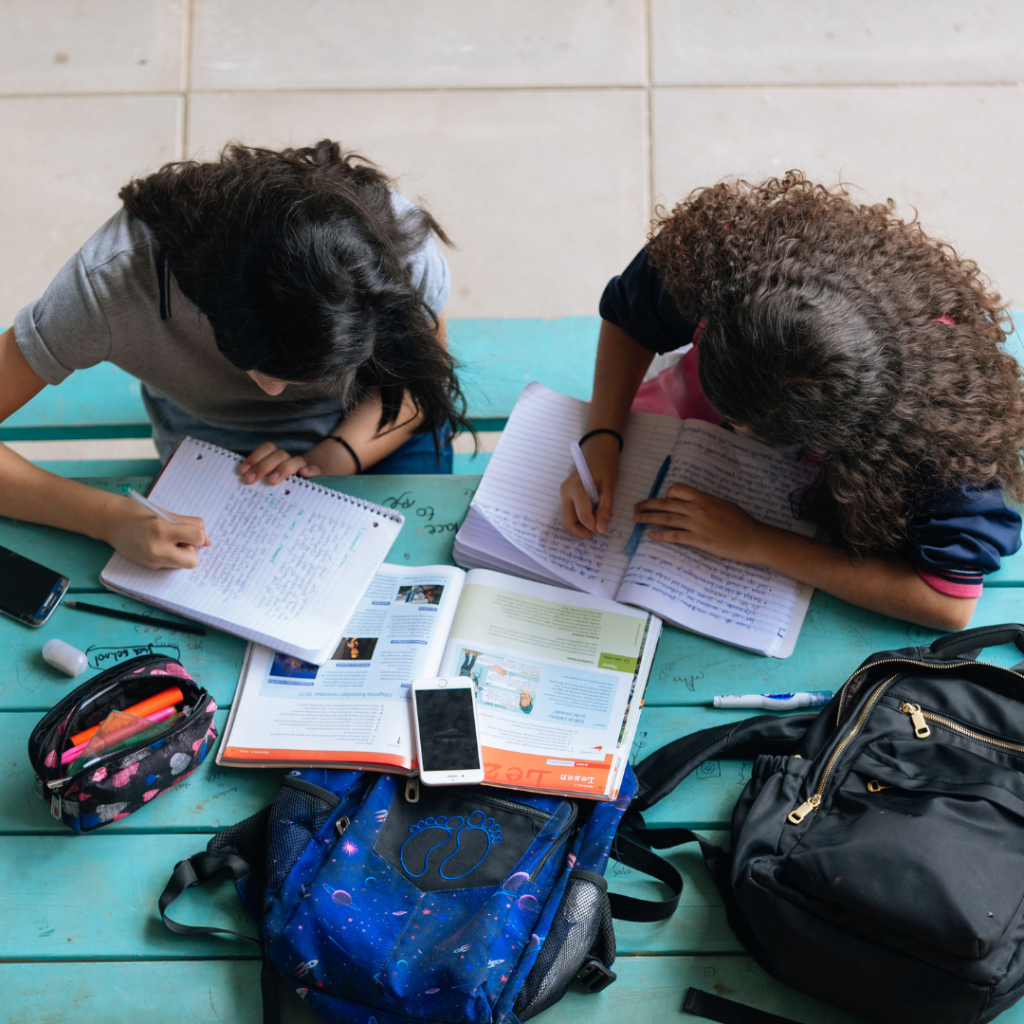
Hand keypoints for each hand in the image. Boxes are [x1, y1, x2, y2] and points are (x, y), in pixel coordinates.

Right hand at [105, 499, 210, 568]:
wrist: (110, 521)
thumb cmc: (139, 512)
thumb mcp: (166, 513)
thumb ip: (190, 524)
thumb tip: (208, 541)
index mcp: (162, 530)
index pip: (197, 537)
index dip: (199, 533)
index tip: (191, 529)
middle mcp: (157, 549)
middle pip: (192, 561)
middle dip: (192, 550)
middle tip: (182, 539)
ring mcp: (152, 560)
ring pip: (183, 565)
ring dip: (182, 554)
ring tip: (170, 541)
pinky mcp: (149, 566)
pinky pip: (171, 565)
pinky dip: (172, 556)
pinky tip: (161, 545)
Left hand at [239, 442, 321, 484]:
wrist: (306, 489)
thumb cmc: (280, 487)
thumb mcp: (267, 481)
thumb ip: (258, 477)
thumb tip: (242, 478)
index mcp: (277, 457)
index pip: (268, 448)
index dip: (255, 457)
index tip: (243, 471)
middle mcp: (290, 460)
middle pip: (280, 454)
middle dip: (263, 466)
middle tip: (249, 480)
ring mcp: (303, 467)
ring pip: (296, 460)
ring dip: (283, 468)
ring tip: (272, 481)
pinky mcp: (316, 476)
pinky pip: (315, 470)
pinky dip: (310, 470)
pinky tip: (304, 474)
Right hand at [560, 433, 619, 537]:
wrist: (597, 449)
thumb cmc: (605, 465)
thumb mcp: (609, 487)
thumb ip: (605, 508)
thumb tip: (601, 529)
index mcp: (576, 488)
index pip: (582, 516)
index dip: (594, 526)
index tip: (603, 528)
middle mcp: (565, 492)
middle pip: (568, 523)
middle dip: (582, 531)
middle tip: (598, 530)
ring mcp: (563, 493)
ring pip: (567, 520)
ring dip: (581, 526)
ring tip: (596, 520)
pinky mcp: (565, 495)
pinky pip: (569, 513)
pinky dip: (579, 518)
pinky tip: (592, 512)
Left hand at [634, 483, 772, 562]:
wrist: (754, 539)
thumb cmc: (743, 523)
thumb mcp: (724, 505)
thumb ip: (707, 503)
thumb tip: (694, 503)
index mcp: (705, 498)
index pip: (678, 489)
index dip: (667, 494)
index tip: (663, 500)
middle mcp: (699, 509)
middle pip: (667, 504)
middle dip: (648, 505)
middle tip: (636, 507)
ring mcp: (698, 525)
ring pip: (667, 519)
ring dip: (649, 518)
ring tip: (636, 520)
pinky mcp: (699, 540)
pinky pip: (675, 536)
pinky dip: (661, 535)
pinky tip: (651, 536)